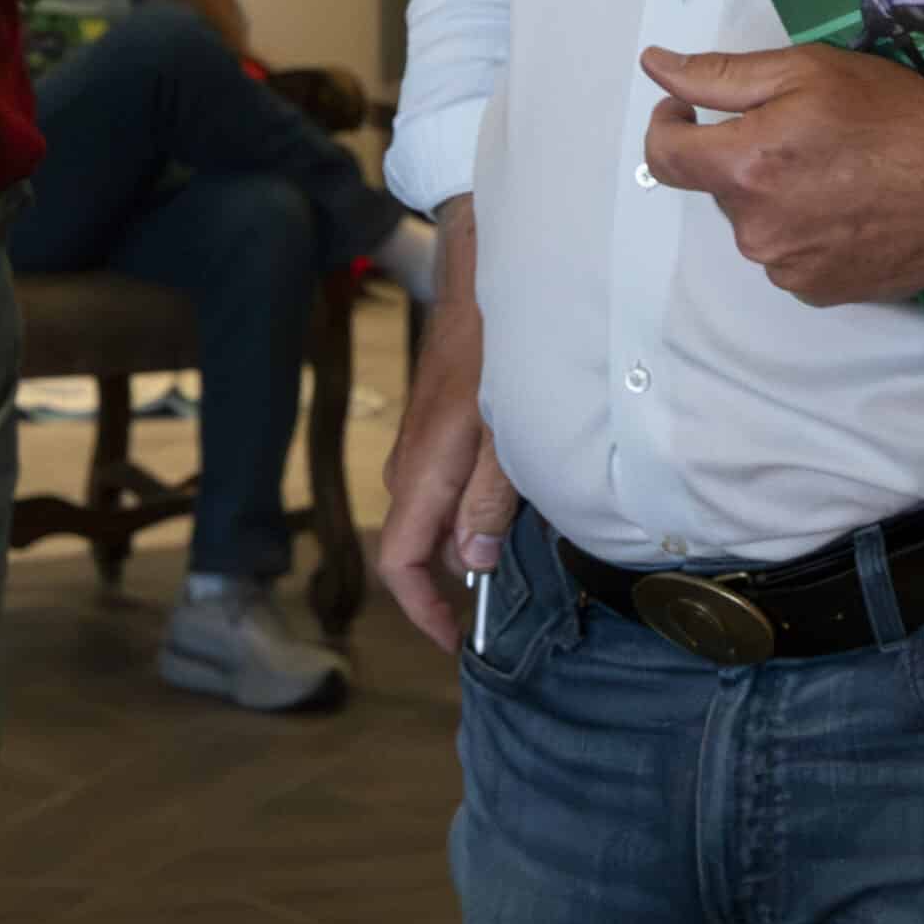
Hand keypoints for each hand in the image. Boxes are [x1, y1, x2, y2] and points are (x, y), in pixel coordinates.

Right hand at [378, 305, 516, 652]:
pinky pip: (445, 482)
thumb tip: (470, 560)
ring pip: (436, 513)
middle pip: (422, 543)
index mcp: (422, 475)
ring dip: (471, 529)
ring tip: (522, 519)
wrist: (478, 285)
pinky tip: (513, 479)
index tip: (454, 639)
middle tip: (512, 570)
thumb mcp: (507, 432)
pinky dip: (473, 497)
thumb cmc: (496, 351)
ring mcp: (418, 446)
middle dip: (460, 568)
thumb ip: (489, 500)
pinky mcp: (433, 427)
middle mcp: (409, 467)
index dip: (423, 610)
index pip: (401, 564)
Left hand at [641, 42, 923, 306]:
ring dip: (778, 193)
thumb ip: (720, 74)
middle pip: (720, 186)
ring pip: (758, 221)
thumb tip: (657, 67)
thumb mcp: (808, 71)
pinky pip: (791, 253)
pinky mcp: (819, 290)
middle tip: (805, 130)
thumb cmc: (897, 119)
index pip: (665, 157)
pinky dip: (807, 227)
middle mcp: (757, 228)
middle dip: (745, 155)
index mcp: (746, 167)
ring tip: (839, 168)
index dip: (669, 123)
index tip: (689, 108)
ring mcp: (788, 267)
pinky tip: (850, 203)